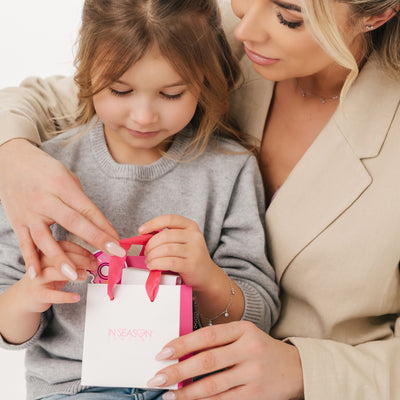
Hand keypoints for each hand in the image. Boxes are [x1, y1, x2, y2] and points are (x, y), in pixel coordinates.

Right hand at [0, 139, 125, 278]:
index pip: (87, 210)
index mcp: (61, 186)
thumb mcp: (66, 176)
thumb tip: (96, 222)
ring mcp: (29, 212)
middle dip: (95, 239)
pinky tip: (36, 274)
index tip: (118, 241)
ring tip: (74, 274)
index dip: (104, 227)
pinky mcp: (18, 221)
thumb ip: (79, 200)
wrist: (11, 161)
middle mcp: (45, 199)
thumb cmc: (44, 168)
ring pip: (45, 238)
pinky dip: (30, 259)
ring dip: (60, 258)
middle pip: (73, 222)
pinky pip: (25, 243)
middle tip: (113, 254)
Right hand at [0, 241, 91, 344]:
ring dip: (72, 273)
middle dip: (80, 260)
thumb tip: (96, 259)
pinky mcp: (37, 293)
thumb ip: (76, 261)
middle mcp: (39, 261)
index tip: (94, 256)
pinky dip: (66, 296)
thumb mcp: (61, 266)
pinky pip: (51, 294)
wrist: (26, 296)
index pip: (65, 245)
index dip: (82, 250)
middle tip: (93, 266)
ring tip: (85, 276)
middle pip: (60, 256)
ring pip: (53, 272)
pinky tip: (77, 297)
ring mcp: (37, 277)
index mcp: (46, 250)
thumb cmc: (49, 277)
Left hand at [139, 215, 216, 289]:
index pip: (170, 219)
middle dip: (150, 245)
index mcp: (191, 226)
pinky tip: (153, 266)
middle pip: (165, 236)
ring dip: (152, 256)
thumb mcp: (184, 241)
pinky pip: (169, 262)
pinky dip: (157, 264)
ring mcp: (194, 250)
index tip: (141, 230)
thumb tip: (145, 235)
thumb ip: (169, 236)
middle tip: (146, 252)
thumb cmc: (190, 257)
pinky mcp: (191, 265)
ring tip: (149, 260)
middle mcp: (194, 236)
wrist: (207, 275)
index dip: (153, 223)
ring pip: (165, 249)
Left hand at [147, 321, 303, 399]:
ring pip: (213, 384)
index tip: (162, 352)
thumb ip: (218, 340)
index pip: (207, 335)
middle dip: (178, 371)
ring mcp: (253, 373)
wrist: (297, 368)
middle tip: (157, 378)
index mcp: (243, 329)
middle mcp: (248, 348)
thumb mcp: (244, 335)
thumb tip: (182, 352)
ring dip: (187, 392)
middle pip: (207, 360)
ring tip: (168, 395)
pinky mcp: (256, 394)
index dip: (183, 344)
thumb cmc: (261, 348)